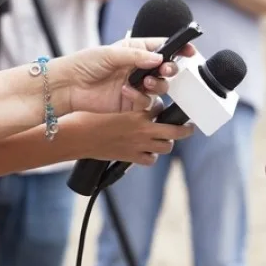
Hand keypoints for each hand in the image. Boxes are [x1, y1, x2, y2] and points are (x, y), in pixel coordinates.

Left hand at [58, 37, 195, 114]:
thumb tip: (159, 58)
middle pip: (166, 67)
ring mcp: (137, 85)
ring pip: (161, 85)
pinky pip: (147, 101)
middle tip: (166, 69)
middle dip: (171, 68)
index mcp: (135, 49)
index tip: (189, 51)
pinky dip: (140, 97)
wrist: (68, 86)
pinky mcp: (131, 101)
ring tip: (146, 82)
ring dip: (158, 83)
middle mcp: (139, 67)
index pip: (162, 46)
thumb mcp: (111, 54)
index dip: (178, 48)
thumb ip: (137, 55)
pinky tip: (126, 92)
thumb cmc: (85, 64)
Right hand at [73, 106, 195, 165]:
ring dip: (167, 143)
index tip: (164, 107)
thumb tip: (137, 105)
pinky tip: (148, 152)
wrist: (76, 137)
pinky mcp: (130, 158)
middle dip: (185, 130)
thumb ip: (127, 106)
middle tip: (190, 127)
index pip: (161, 106)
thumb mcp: (110, 105)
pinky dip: (151, 157)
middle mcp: (142, 129)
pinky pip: (150, 160)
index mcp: (138, 111)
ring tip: (167, 140)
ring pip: (166, 147)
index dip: (163, 107)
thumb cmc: (88, 117)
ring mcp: (138, 145)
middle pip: (175, 131)